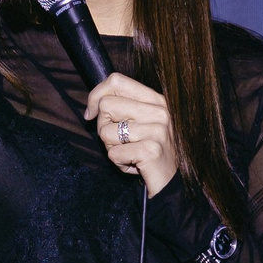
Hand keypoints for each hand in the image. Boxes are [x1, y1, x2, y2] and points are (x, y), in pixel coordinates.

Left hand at [85, 71, 176, 196]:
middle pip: (106, 105)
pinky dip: (117, 162)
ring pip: (105, 131)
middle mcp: (160, 111)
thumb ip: (122, 107)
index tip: (92, 114)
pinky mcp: (151, 150)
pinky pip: (113, 153)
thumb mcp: (139, 124)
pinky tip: (133, 164)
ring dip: (110, 147)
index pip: (116, 81)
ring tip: (127, 153)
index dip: (96, 96)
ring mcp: (157, 130)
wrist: (170, 182)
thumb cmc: (148, 152)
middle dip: (102, 127)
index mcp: (156, 100)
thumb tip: (93, 106)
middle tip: (117, 141)